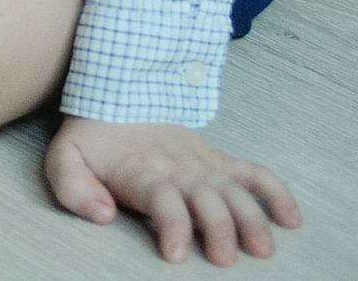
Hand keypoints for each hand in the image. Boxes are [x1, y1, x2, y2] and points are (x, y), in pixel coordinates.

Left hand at [46, 115, 301, 264]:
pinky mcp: (220, 161)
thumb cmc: (92, 141)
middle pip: (206, 200)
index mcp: (143, 172)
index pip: (162, 200)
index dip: (171, 227)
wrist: (117, 98)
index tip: (175, 254)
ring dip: (251, 219)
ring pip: (235, 192)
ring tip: (262, 249)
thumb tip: (103, 216)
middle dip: (218, 229)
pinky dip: (276, 194)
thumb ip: (73, 188)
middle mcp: (179, 169)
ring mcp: (204, 164)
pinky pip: (255, 174)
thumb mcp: (65, 158)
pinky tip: (292, 220)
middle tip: (224, 259)